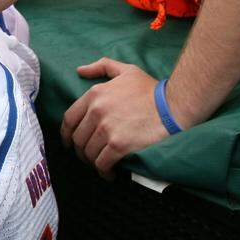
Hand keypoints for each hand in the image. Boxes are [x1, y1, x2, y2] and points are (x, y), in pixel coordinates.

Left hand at [61, 58, 171, 177]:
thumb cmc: (151, 89)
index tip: (69, 142)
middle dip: (81, 151)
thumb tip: (80, 70)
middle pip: (78, 139)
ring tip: (101, 165)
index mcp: (95, 94)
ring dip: (93, 162)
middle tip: (89, 156)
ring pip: (88, 153)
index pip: (69, 118)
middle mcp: (97, 112)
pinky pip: (102, 163)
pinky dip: (103, 172)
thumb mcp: (126, 70)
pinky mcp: (119, 145)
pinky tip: (110, 173)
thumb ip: (102, 66)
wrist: (173, 105)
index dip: (66, 134)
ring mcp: (107, 129)